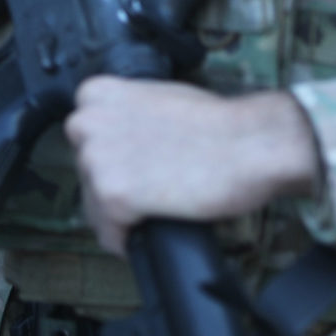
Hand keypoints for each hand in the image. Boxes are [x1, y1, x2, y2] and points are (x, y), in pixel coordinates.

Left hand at [64, 80, 320, 256]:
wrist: (250, 143)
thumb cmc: (216, 123)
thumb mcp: (157, 98)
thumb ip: (127, 116)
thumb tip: (120, 142)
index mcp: (95, 95)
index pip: (85, 140)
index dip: (112, 160)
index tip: (132, 169)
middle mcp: (87, 123)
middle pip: (87, 174)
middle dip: (114, 188)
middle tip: (151, 191)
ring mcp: (96, 160)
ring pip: (96, 207)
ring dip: (122, 217)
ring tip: (157, 209)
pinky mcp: (113, 196)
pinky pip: (111, 234)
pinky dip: (129, 240)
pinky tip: (153, 228)